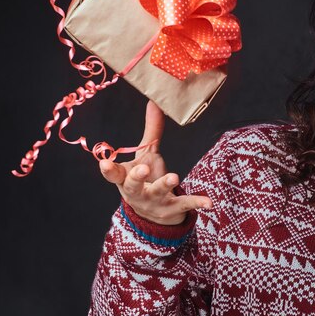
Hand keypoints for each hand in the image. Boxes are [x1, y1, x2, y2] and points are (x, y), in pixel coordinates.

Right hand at [99, 100, 212, 224]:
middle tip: (143, 169)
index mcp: (125, 177)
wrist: (153, 213)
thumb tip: (154, 102)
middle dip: (137, 177)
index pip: (114, 174)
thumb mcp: (145, 155)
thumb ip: (150, 131)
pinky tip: (209, 202)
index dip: (109, 170)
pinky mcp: (172, 208)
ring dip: (165, 185)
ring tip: (174, 177)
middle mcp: (136, 192)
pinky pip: (185, 204)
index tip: (105, 163)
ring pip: (158, 193)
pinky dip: (197, 202)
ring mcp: (154, 201)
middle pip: (132, 185)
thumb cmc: (146, 178)